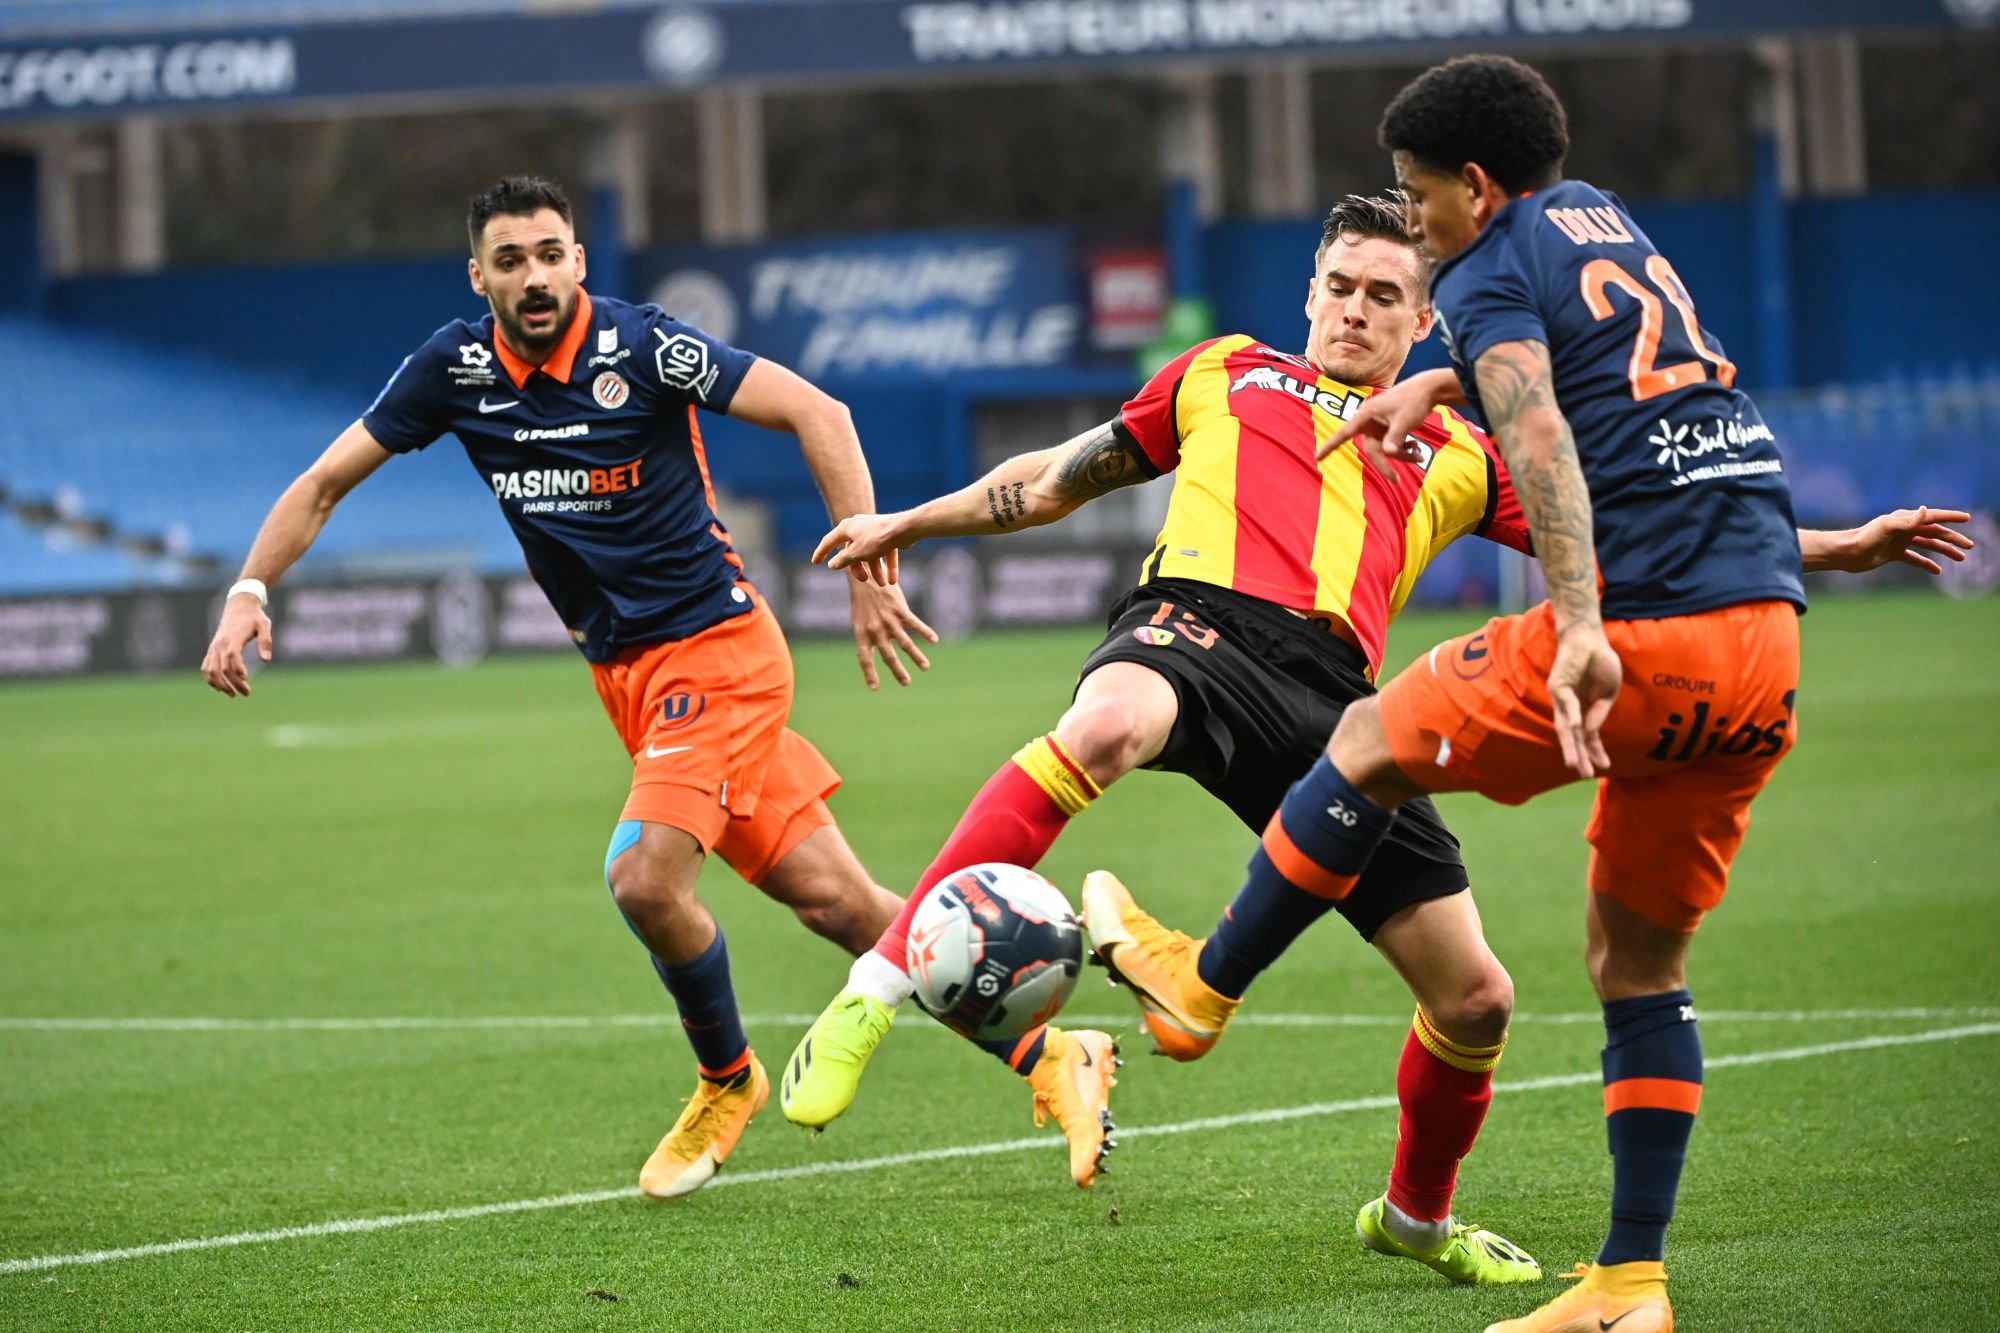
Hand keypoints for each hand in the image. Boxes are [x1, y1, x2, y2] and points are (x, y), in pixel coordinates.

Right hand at [201, 593, 271, 696]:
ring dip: (220, 684)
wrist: (238, 606)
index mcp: (233, 638)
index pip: (232, 656)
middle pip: (222, 668)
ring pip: (210, 670)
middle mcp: (220, 644)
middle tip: (247, 693)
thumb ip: (265, 641)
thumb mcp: (264, 625)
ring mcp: (214, 647)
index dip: (238, 669)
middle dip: (233, 683)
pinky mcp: (212, 649)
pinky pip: (206, 666)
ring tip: (233, 694)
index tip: (246, 680)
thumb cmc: (254, 616)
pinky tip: (220, 688)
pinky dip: (210, 678)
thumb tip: (266, 660)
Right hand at [813, 512, 906, 584]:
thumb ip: (842, 560)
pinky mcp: (888, 533)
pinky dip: (888, 565)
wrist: (904, 528)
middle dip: (859, 568)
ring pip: (871, 552)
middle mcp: (858, 526)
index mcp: (846, 528)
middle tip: (864, 580)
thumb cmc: (877, 539)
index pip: (829, 541)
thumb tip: (832, 564)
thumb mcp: (856, 553)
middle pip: (853, 550)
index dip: (821, 552)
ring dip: (876, 570)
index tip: (815, 562)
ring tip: (883, 584)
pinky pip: (885, 551)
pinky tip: (893, 580)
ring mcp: (874, 529)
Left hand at [848, 576, 937, 689]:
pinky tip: (934, 640)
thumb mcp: (860, 621)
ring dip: (916, 656)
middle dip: (897, 671)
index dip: (869, 673)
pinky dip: (925, 632)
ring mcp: (888, 620)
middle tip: (906, 683)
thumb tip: (874, 654)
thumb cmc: (863, 601)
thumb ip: (869, 637)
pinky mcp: (899, 610)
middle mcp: (875, 629)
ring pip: (904, 643)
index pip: (865, 658)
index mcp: (862, 634)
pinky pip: (914, 624)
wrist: (865, 575)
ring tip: (925, 667)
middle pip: (888, 655)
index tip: (874, 688)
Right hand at [1318, 376, 1442, 473]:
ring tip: (1420, 455)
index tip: (1317, 458)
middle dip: (1387, 462)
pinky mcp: (1389, 427)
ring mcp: (1380, 425)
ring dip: (1402, 455)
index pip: (1344, 433)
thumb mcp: (1404, 422)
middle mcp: (1370, 420)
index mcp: (1366, 414)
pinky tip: (1417, 449)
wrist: (1429, 389)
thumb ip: (1394, 439)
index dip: (1329, 446)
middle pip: (1372, 449)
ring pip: (1385, 449)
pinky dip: (1404, 449)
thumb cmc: (1414, 401)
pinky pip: (1392, 444)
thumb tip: (1388, 454)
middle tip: (1397, 480)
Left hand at [1548, 622, 1620, 779]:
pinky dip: (1574, 715)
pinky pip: (1567, 703)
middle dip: (1579, 755)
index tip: (1604, 766)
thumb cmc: (1600, 663)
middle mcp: (1570, 707)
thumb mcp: (1609, 692)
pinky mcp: (1558, 685)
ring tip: (1574, 763)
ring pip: (1565, 726)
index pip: (1587, 736)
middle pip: (1572, 737)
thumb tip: (1590, 731)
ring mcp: (1562, 697)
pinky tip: (1579, 729)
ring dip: (1571, 745)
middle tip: (1584, 774)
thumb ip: (1600, 711)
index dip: (1595, 751)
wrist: (1590, 638)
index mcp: (1584, 709)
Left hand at [1839, 506, 1974, 574]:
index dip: (1951, 517)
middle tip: (1970, 546)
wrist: (1847, 553)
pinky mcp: (1894, 554)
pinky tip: (1937, 571)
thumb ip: (1907, 521)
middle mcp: (1905, 528)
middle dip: (1953, 538)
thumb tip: (1926, 510)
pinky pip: (1915, 558)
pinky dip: (1926, 564)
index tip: (1967, 518)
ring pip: (1928, 545)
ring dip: (1944, 551)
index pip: (1934, 517)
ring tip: (1961, 559)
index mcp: (1906, 519)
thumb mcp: (1887, 527)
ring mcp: (1900, 541)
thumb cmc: (1866, 537)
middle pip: (1935, 532)